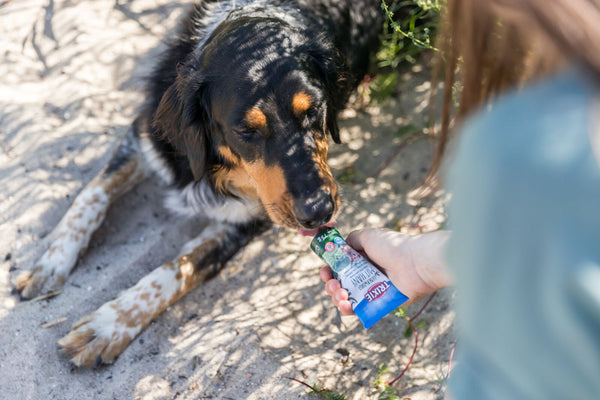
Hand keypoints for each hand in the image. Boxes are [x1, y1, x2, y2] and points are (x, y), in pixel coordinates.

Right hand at [320, 228, 452, 314]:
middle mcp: (366, 275)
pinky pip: (360, 310)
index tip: (326, 273)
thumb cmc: (393, 247)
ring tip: (341, 296)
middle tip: (334, 285)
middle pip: (340, 284)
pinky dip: (349, 309)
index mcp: (362, 259)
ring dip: (337, 298)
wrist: (415, 264)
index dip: (329, 271)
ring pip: (347, 298)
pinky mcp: (379, 304)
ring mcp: (372, 290)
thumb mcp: (368, 235)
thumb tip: (341, 246)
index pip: (339, 268)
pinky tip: (346, 305)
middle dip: (331, 286)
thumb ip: (352, 239)